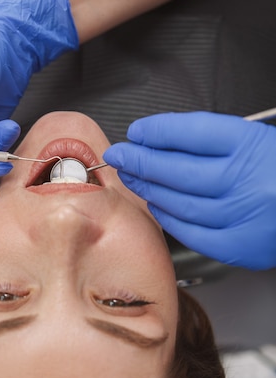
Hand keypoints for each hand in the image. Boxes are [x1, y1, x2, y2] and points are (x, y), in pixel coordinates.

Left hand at [104, 111, 275, 269]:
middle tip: (120, 155)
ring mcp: (241, 217)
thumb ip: (212, 141)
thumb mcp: (257, 140)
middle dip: (141, 160)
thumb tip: (159, 142)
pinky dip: (168, 218)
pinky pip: (190, 232)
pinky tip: (156, 205)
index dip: (157, 131)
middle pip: (176, 169)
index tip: (137, 131)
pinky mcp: (239, 246)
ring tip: (132, 177)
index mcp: (253, 146)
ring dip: (148, 188)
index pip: (191, 133)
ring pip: (178, 202)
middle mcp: (246, 181)